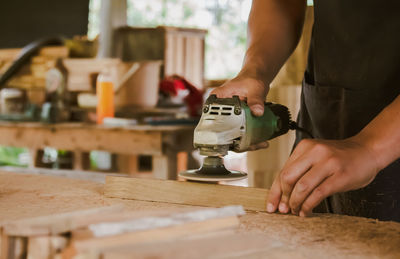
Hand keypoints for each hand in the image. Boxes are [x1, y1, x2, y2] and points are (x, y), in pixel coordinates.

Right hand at [210, 74, 269, 150]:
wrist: (256, 79)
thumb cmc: (251, 79)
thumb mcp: (254, 88)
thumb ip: (256, 99)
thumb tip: (257, 112)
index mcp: (216, 99)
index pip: (212, 119)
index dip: (220, 133)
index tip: (232, 140)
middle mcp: (219, 110)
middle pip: (223, 131)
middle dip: (237, 142)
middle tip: (252, 145)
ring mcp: (228, 117)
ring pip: (232, 135)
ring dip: (246, 143)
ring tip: (261, 144)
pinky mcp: (237, 122)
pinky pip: (241, 133)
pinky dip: (250, 139)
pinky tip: (262, 142)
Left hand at [266, 137, 380, 215]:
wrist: (367, 151)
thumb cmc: (338, 157)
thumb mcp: (316, 157)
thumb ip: (299, 170)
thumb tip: (281, 195)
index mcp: (305, 146)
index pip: (283, 171)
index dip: (275, 191)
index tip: (271, 206)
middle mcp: (315, 152)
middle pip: (288, 177)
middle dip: (283, 197)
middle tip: (284, 209)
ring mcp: (328, 163)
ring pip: (302, 187)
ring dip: (295, 203)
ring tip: (295, 211)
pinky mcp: (339, 176)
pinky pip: (318, 194)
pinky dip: (308, 205)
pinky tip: (306, 211)